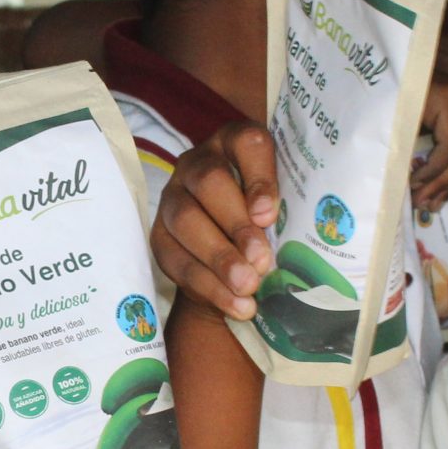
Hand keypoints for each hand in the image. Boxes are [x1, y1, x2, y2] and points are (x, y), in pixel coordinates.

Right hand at [153, 121, 278, 320]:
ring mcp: (173, 197)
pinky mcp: (160, 235)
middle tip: (261, 261)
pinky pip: (176, 259)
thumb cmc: (269, 218)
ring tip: (248, 286)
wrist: (232, 247)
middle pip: (209, 182)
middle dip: (236, 225)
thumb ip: (287, 207)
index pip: (247, 144)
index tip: (269, 215)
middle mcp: (197, 164)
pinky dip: (208, 286)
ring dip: (219, 258)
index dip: (259, 178)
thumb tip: (277, 232)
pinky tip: (236, 304)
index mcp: (235, 144)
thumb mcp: (286, 204)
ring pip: (185, 221)